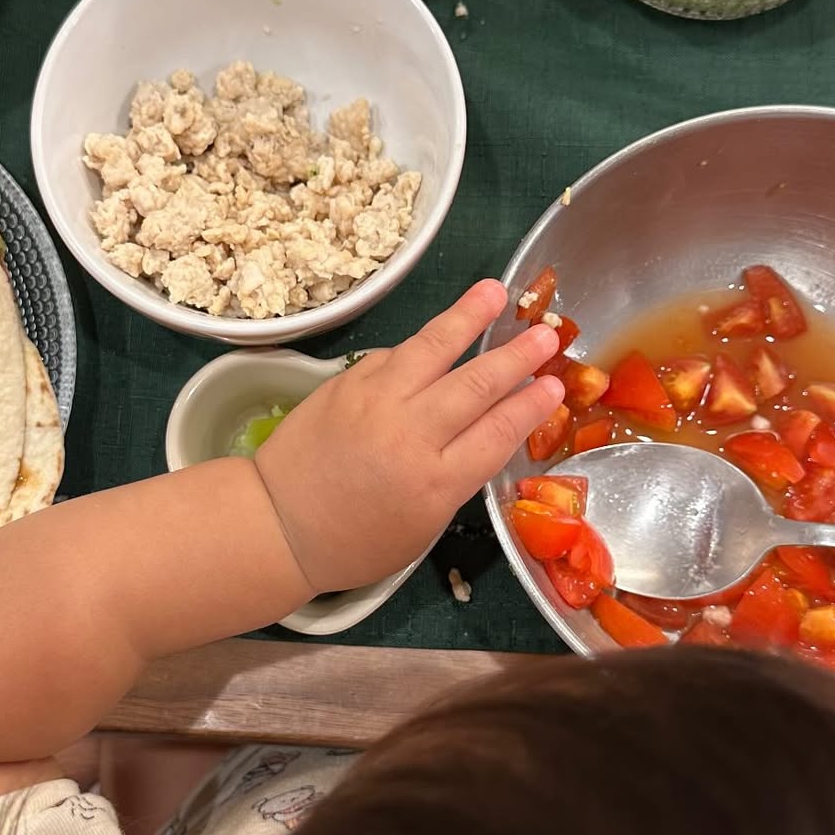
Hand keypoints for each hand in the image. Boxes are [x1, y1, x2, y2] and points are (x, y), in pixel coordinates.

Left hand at [254, 281, 564, 594]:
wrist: (279, 523)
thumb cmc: (356, 541)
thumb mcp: (423, 525)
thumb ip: (457, 477)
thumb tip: (487, 429)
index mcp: (436, 483)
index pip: (498, 432)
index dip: (531, 405)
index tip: (556, 385)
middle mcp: (411, 435)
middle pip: (476, 384)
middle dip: (516, 357)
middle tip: (546, 335)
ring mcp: (376, 401)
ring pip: (433, 349)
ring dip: (468, 318)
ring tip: (496, 292)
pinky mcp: (347, 382)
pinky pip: (394, 355)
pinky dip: (421, 344)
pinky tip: (442, 332)